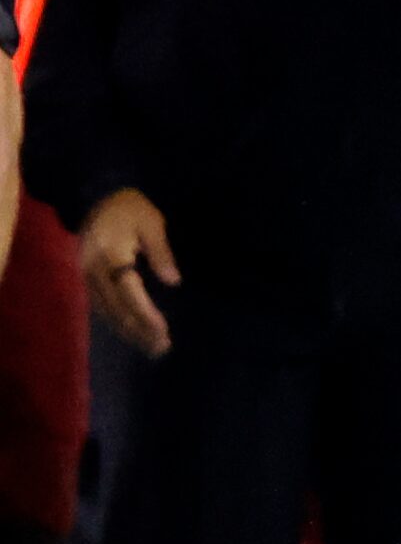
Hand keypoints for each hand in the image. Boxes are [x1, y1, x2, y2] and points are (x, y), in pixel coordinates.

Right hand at [79, 187, 178, 356]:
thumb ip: (161, 252)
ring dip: (128, 330)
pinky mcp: (85, 276)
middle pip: (116, 307)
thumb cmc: (129, 208)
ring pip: (106, 310)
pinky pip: (100, 304)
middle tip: (162, 348)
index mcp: (111, 255)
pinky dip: (116, 320)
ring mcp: (85, 274)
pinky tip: (131, 332)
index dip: (145, 313)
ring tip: (150, 347)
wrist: (94, 195)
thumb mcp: (151, 223)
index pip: (129, 291)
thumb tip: (173, 281)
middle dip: (138, 329)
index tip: (163, 330)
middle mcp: (93, 269)